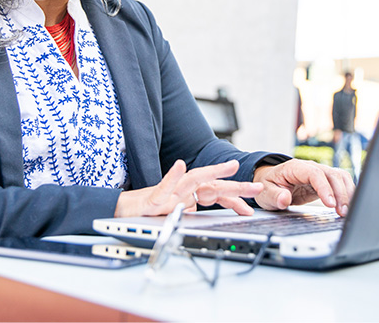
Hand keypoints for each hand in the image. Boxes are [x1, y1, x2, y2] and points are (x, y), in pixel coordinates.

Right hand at [114, 159, 263, 217]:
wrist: (121, 212)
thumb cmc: (147, 210)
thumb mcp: (175, 213)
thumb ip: (191, 208)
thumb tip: (205, 209)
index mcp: (189, 195)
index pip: (216, 193)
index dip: (235, 195)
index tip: (253, 198)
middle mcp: (182, 190)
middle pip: (212, 185)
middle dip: (235, 185)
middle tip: (257, 186)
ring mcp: (168, 192)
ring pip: (193, 179)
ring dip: (212, 172)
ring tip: (230, 166)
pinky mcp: (152, 197)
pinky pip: (163, 186)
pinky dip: (172, 176)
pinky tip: (180, 166)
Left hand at [253, 159, 354, 215]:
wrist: (271, 182)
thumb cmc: (269, 185)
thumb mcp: (265, 193)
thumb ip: (275, 196)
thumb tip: (284, 199)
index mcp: (295, 168)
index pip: (314, 174)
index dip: (324, 188)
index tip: (330, 204)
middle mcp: (310, 167)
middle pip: (332, 175)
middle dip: (340, 194)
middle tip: (342, 212)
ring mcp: (319, 173)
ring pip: (340, 177)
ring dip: (346, 193)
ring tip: (346, 211)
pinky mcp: (325, 181)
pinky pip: (341, 183)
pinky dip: (347, 192)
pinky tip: (348, 205)